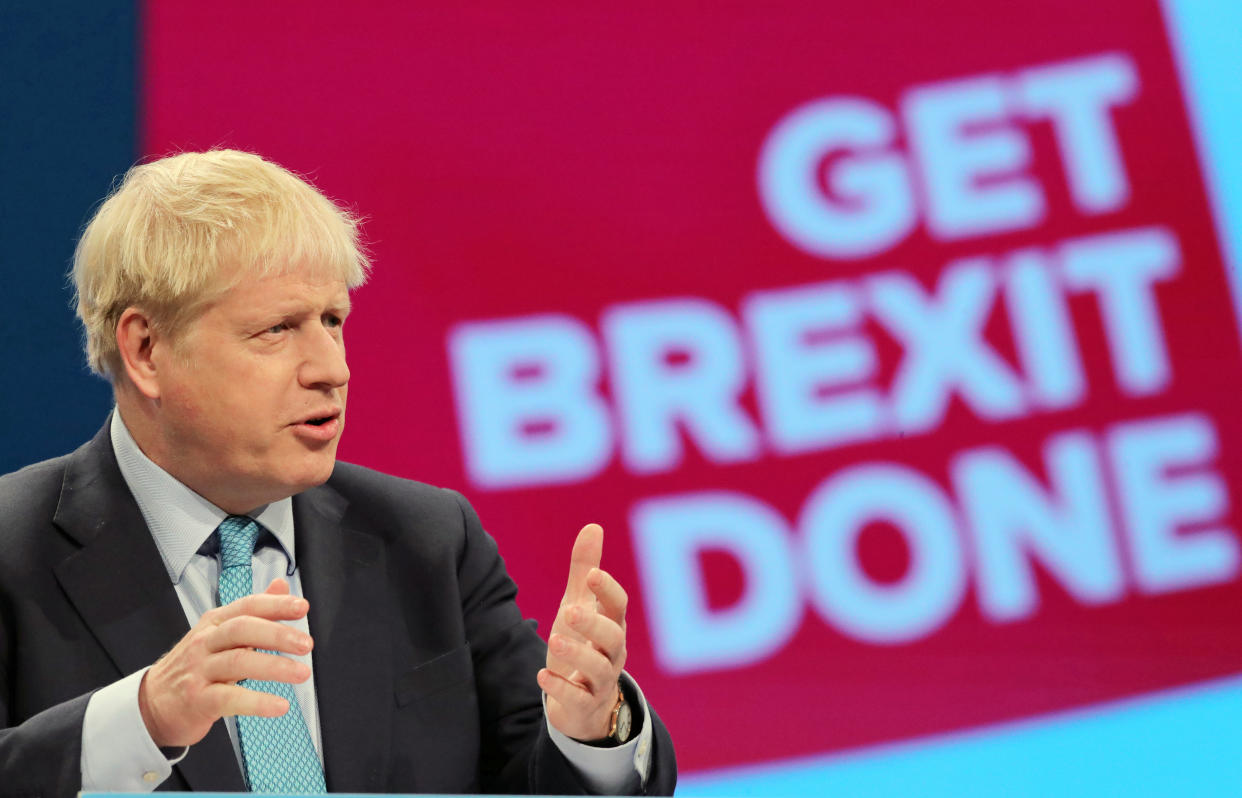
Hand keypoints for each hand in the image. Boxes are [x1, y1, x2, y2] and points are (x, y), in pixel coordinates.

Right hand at [138, 578, 313, 747]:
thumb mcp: (220, 633)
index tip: (302, 607)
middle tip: (306, 644)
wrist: (153, 704)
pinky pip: (230, 699)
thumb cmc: (195, 666)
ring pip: (238, 663)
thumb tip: (281, 585)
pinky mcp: (198, 700)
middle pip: (242, 630)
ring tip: (301, 673)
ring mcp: (199, 671)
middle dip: (277, 635)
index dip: (275, 605)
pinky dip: (257, 702)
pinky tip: (279, 706)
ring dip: (274, 667)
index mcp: (214, 623)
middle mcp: (205, 642)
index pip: (247, 607)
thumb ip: (254, 611)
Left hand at [538, 523, 627, 740]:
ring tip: (554, 638)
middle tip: (568, 611)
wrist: (582, 704)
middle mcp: (612, 653)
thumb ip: (584, 569)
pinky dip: (561, 688)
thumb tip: (593, 526)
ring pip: (598, 669)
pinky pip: (578, 699)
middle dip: (593, 623)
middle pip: (613, 637)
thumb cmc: (583, 644)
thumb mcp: (579, 606)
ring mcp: (600, 682)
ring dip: (577, 654)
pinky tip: (542, 675)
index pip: (618, 605)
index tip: (590, 574)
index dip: (607, 590)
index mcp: (612, 625)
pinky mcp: (584, 706)